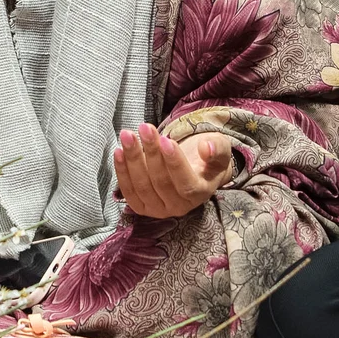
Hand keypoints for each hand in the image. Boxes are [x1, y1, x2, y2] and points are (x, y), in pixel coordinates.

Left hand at [113, 124, 233, 218]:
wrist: (194, 171)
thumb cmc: (206, 158)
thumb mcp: (219, 149)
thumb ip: (217, 149)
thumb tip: (206, 148)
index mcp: (200, 194)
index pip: (185, 183)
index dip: (174, 162)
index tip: (165, 139)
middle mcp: (179, 207)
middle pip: (161, 182)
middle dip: (151, 153)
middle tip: (144, 128)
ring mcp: (158, 209)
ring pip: (142, 186)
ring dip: (132, 159)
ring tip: (128, 135)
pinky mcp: (142, 207)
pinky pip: (129, 192)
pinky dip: (122, 172)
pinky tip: (118, 151)